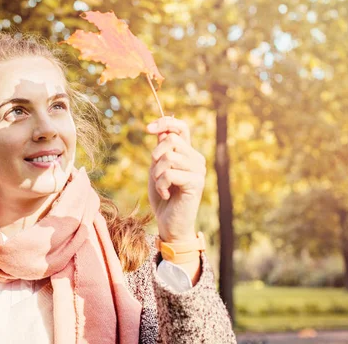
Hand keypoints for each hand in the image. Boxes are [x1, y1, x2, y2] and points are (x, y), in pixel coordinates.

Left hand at [146, 116, 206, 242]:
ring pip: (168, 157)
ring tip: (162, 187)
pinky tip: (166, 195)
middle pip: (171, 140)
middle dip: (155, 156)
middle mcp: (196, 159)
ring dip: (157, 174)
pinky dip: (161, 185)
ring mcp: (198, 170)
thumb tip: (160, 131)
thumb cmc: (163, 197)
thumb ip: (161, 151)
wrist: (170, 224)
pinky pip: (170, 174)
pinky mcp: (196, 183)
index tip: (148, 128)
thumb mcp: (157, 170)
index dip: (165, 123)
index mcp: (188, 153)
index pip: (181, 127)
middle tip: (156, 174)